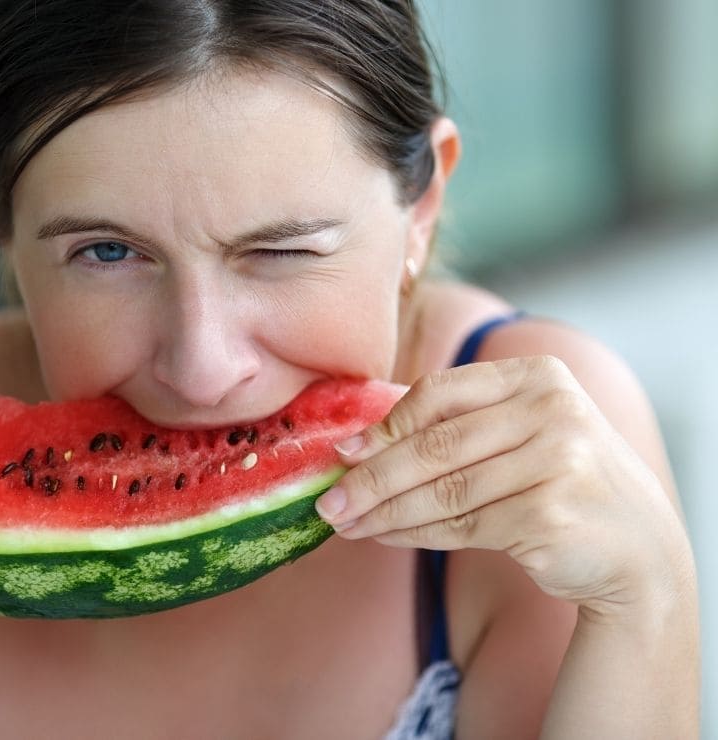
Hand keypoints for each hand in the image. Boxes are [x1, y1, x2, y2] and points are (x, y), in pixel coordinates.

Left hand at [314, 356, 687, 614]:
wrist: (637, 548)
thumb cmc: (557, 482)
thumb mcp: (519, 434)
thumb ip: (453, 427)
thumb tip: (354, 446)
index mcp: (539, 376)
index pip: (440, 392)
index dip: (384, 425)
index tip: (343, 452)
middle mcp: (553, 411)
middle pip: (434, 446)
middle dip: (370, 478)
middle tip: (327, 501)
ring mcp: (557, 462)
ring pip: (442, 491)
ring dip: (384, 512)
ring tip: (346, 525)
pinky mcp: (550, 514)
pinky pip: (460, 526)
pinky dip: (414, 534)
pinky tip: (385, 537)